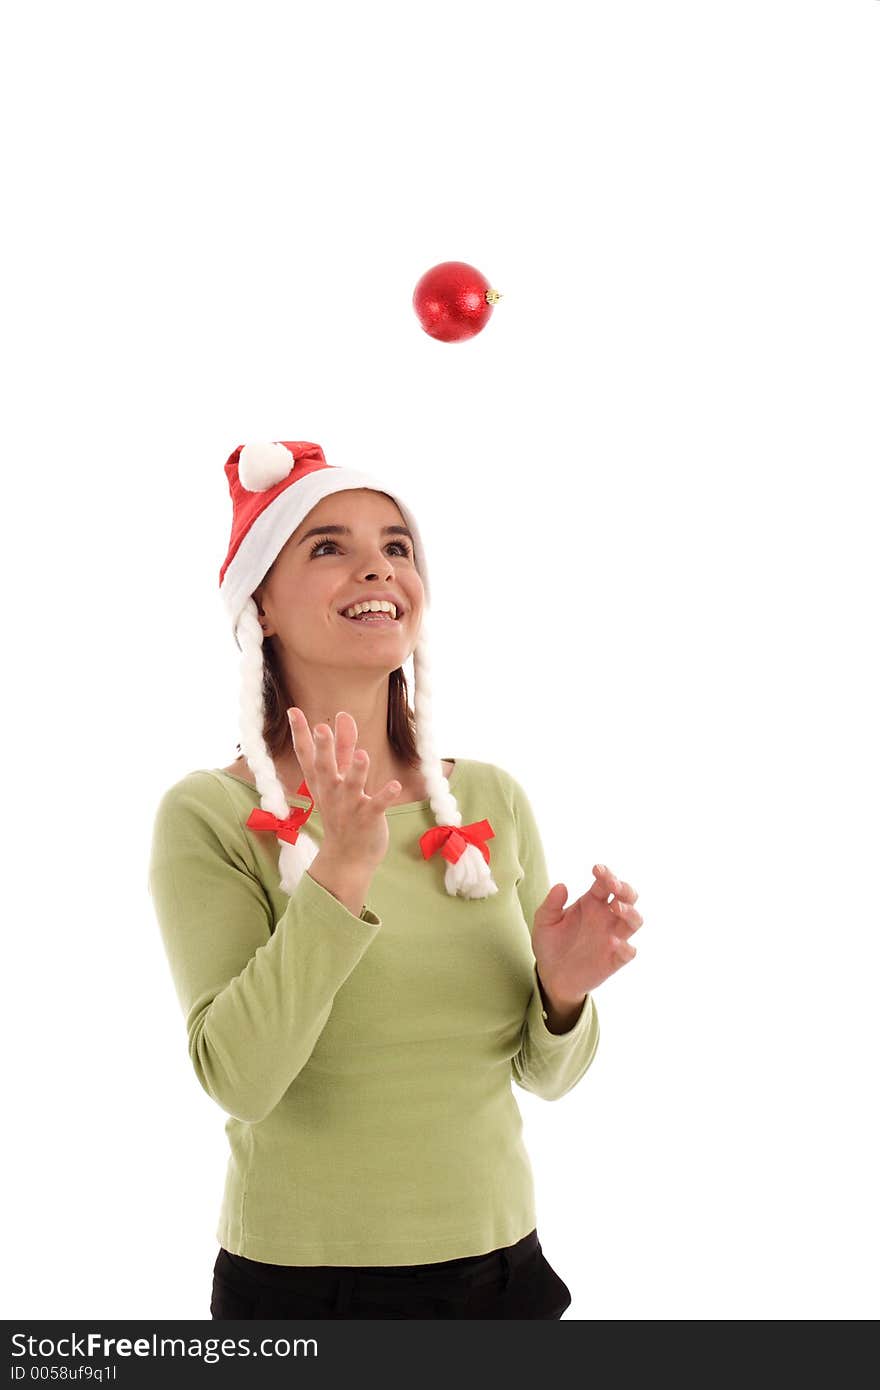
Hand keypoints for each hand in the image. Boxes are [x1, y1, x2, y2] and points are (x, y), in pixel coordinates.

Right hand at [287, 708, 400, 871]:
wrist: (347, 858)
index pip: (306, 755)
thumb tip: (343, 716)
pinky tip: (394, 785)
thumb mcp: (339, 779)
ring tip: (364, 754)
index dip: (300, 733)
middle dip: (324, 749)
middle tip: (321, 728)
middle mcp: (332, 792)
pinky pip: (376, 806)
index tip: (293, 710)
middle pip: (325, 768)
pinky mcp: (368, 818)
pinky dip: (385, 795)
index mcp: (322, 782)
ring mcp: (349, 806)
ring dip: (357, 771)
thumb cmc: (343, 811)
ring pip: (351, 785)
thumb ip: (343, 747)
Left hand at [532, 865, 642, 1001]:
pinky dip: (626, 946)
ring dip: (630, 912)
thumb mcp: (544, 922)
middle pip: (628, 897)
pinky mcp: (614, 960)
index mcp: (591, 903)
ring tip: (615, 907)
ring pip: (635, 921)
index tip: (596, 869)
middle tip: (612, 884)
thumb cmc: (549, 945)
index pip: (605, 883)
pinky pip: (629, 952)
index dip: (606, 874)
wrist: (550, 976)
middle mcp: (606, 918)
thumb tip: (561, 885)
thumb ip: (550, 904)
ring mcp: (613, 938)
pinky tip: (613, 942)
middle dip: (624, 888)